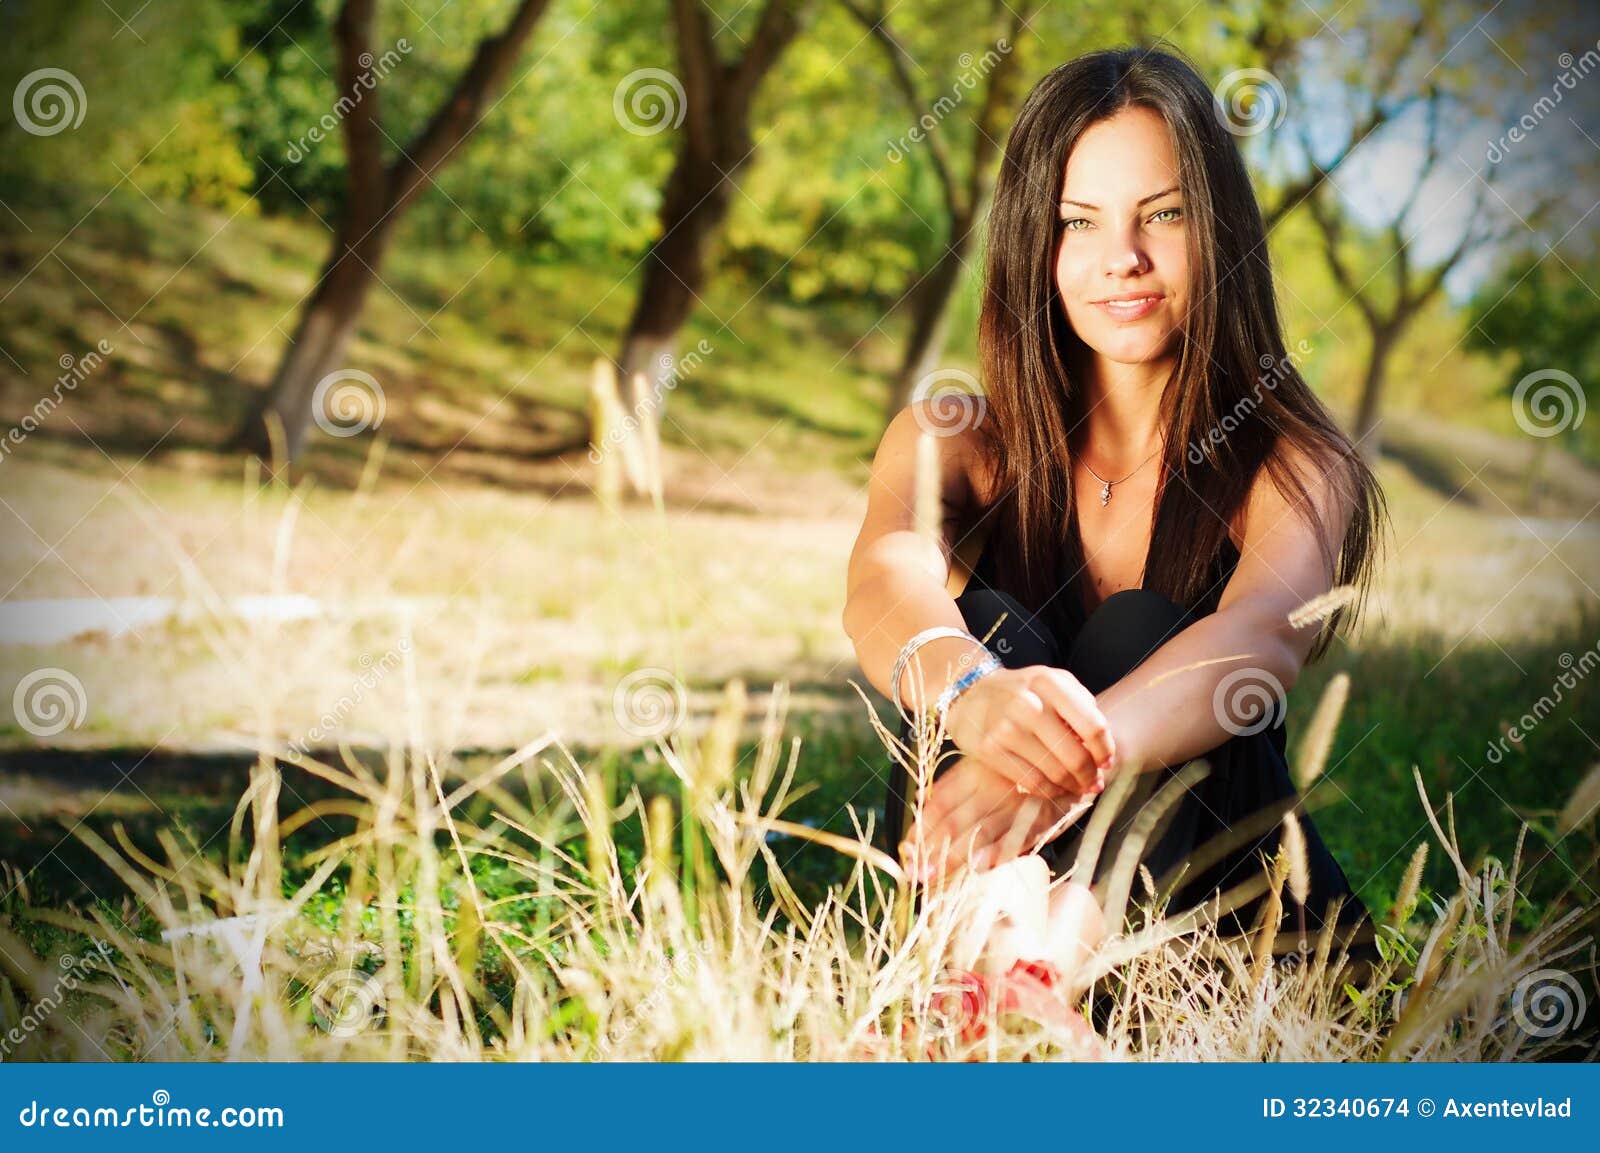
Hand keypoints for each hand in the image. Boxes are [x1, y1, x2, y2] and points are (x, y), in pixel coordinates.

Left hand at [902, 756, 1097, 881]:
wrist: (1083, 751)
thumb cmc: (1027, 766)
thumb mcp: (989, 770)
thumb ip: (957, 790)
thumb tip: (921, 805)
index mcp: (976, 769)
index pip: (941, 800)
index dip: (923, 828)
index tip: (906, 852)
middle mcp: (995, 782)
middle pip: (956, 818)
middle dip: (932, 849)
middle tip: (914, 873)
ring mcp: (1021, 797)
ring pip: (982, 828)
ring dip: (956, 855)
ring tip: (933, 875)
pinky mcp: (1048, 812)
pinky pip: (1022, 833)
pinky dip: (1001, 850)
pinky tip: (981, 864)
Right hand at [942, 664, 1112, 796]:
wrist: (970, 694)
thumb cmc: (1021, 691)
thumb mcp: (1052, 682)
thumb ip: (1081, 705)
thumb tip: (1101, 746)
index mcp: (1049, 683)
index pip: (1092, 725)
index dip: (1105, 750)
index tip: (1106, 762)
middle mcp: (1028, 704)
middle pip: (1075, 755)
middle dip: (1090, 775)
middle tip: (1093, 782)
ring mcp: (1006, 728)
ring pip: (1055, 772)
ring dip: (1072, 786)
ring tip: (1077, 787)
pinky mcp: (989, 750)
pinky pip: (1031, 781)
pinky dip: (1049, 791)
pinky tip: (1055, 788)